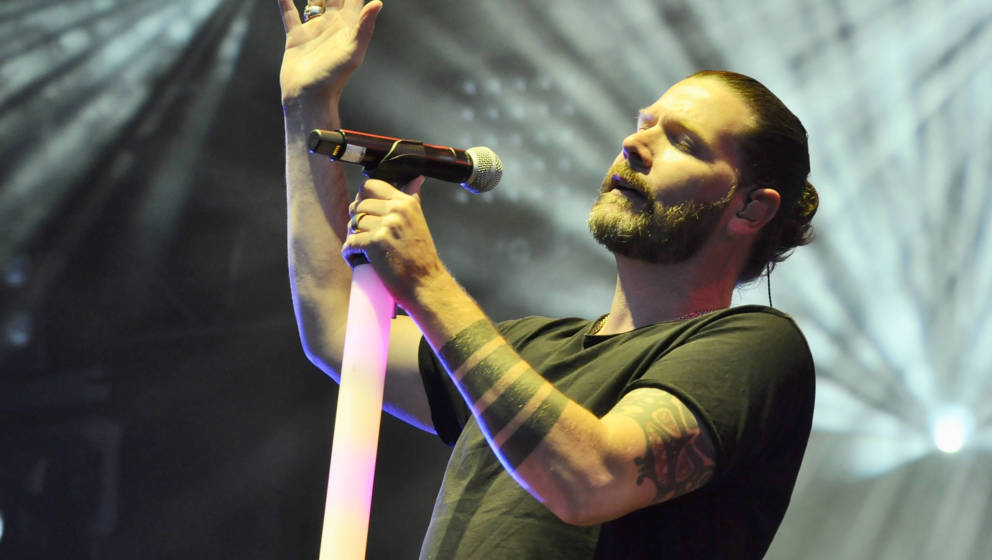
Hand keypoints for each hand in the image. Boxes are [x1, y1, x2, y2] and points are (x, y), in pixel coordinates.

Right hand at [277, 0, 382, 104]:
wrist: (308, 98)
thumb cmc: (333, 79)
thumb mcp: (352, 52)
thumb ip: (364, 27)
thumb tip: (377, 2)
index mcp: (348, 26)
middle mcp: (332, 25)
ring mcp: (314, 29)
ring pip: (314, 0)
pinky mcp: (296, 36)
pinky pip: (289, 12)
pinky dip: (284, 0)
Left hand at [342, 176, 446, 307]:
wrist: (426, 284)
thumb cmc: (421, 255)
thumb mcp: (418, 221)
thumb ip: (412, 198)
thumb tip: (417, 177)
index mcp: (405, 202)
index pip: (370, 185)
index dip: (362, 198)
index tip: (366, 213)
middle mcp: (396, 210)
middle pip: (357, 205)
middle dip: (355, 220)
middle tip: (363, 235)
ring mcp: (385, 226)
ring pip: (352, 224)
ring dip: (352, 238)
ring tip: (362, 249)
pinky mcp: (375, 243)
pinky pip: (349, 242)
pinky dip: (349, 253)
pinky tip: (357, 260)